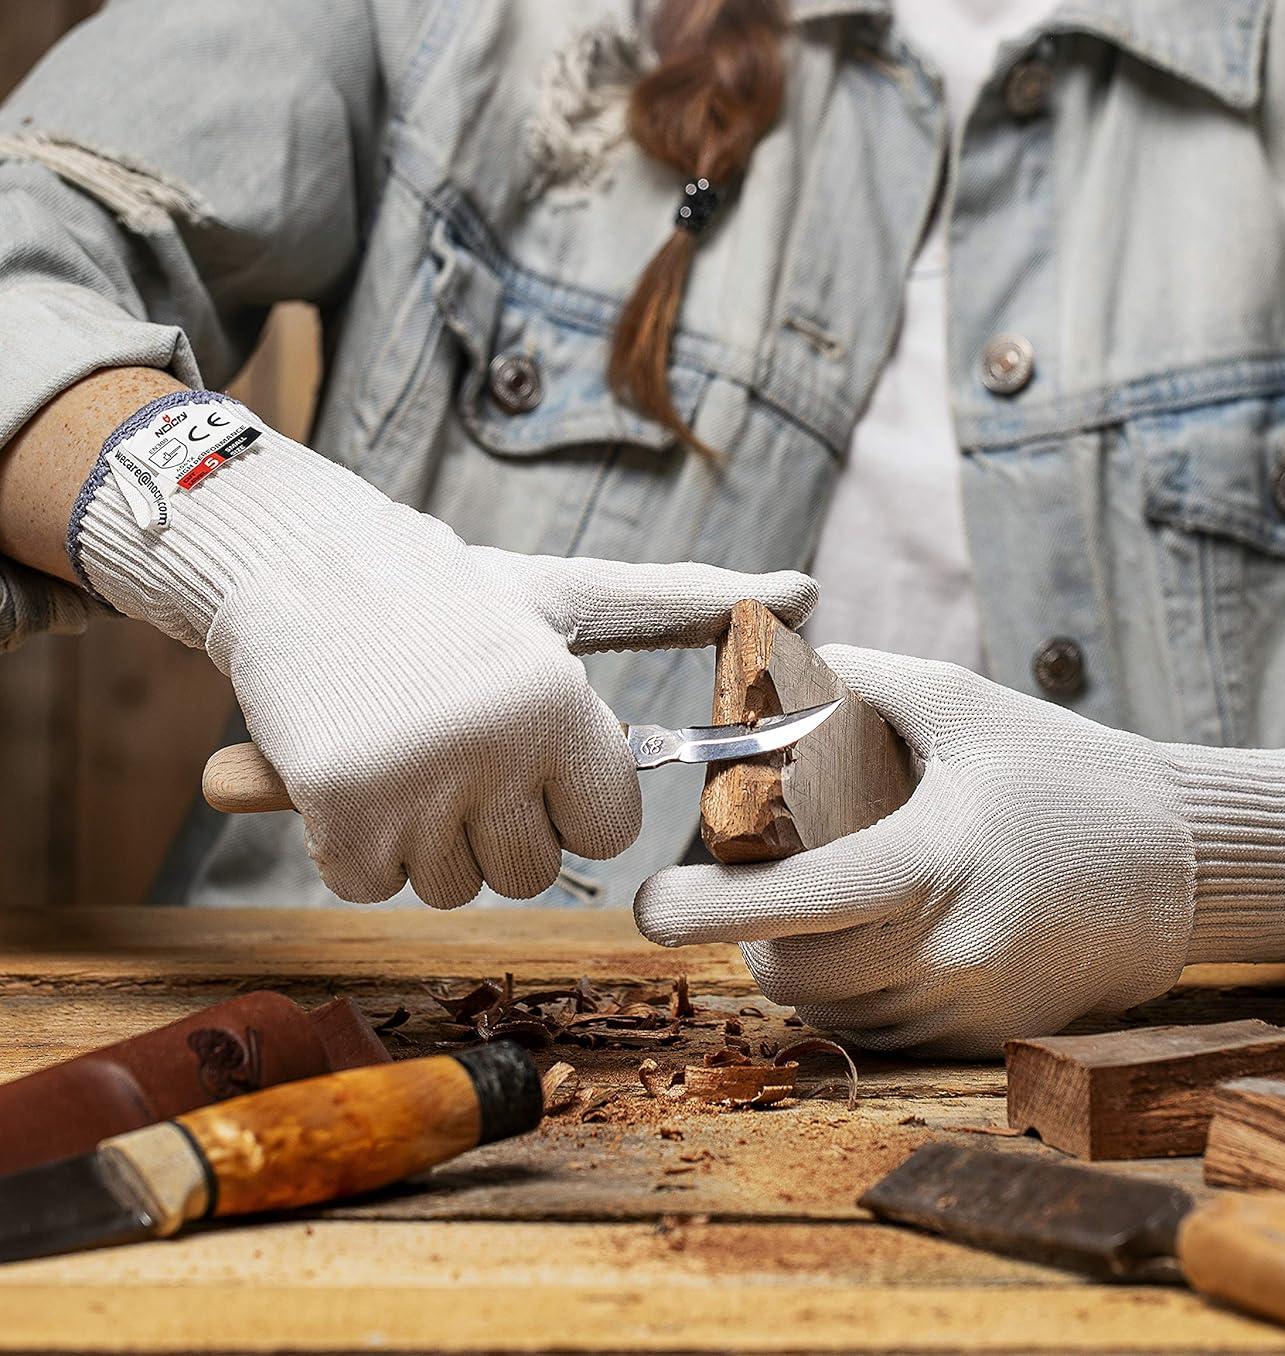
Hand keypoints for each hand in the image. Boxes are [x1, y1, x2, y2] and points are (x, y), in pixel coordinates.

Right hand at [71, 398, 815, 906]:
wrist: (305, 564)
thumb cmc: (457, 595)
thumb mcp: (575, 595)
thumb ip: (688, 608)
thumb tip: (811, 593)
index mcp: (562, 702)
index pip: (607, 833)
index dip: (570, 801)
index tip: (530, 752)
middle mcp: (494, 746)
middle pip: (531, 872)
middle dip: (502, 828)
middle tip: (464, 750)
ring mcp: (411, 782)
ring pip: (450, 888)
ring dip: (428, 840)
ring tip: (412, 750)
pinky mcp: (334, 805)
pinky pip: (368, 884)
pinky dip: (355, 845)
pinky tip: (356, 769)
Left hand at [636, 645, 1284, 1056]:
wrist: (1181, 866)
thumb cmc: (1067, 772)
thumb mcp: (965, 705)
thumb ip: (860, 681)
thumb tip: (768, 668)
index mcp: (935, 862)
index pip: (799, 902)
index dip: (710, 912)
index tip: (647, 907)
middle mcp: (946, 949)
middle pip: (792, 965)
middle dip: (745, 929)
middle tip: (743, 878)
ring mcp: (965, 1005)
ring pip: (828, 1004)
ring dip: (794, 959)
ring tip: (814, 896)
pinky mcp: (981, 1037)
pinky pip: (876, 1027)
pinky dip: (848, 987)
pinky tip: (868, 933)